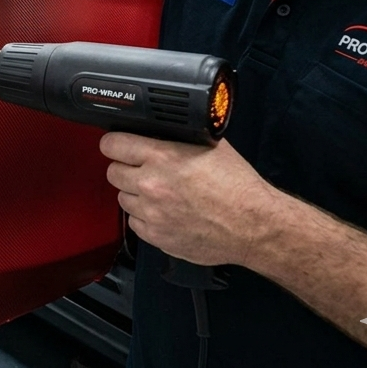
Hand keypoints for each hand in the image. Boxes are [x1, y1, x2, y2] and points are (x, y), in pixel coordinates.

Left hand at [100, 133, 284, 267]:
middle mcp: (151, 185)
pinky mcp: (156, 236)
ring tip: (158, 193)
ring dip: (135, 194)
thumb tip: (161, 130)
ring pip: (123, 199)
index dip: (114, 143)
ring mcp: (152, 213)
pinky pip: (135, 223)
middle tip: (141, 170)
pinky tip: (164, 212)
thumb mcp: (210, 146)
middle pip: (113, 172)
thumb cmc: (237, 186)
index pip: (112, 145)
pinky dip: (145, 218)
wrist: (254, 225)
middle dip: (125, 169)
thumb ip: (179, 137)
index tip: (117, 145)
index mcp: (162, 157)